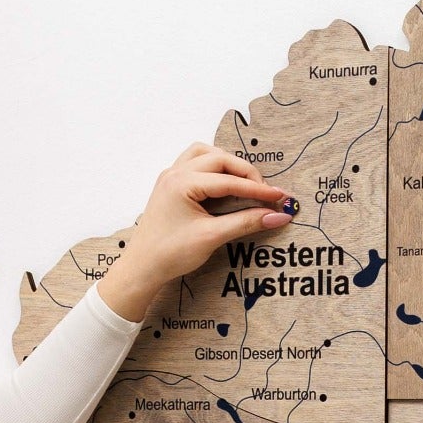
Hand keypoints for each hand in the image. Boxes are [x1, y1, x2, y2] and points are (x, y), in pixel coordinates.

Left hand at [97, 142, 293, 321]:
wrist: (141, 268)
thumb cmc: (170, 254)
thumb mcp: (212, 237)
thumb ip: (246, 222)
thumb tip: (277, 216)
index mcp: (182, 182)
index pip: (230, 181)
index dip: (258, 190)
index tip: (280, 198)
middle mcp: (175, 172)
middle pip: (220, 159)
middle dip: (246, 174)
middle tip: (266, 193)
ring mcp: (170, 176)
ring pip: (206, 154)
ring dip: (228, 164)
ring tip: (245, 183)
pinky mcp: (170, 185)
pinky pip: (195, 163)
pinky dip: (213, 168)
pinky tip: (224, 183)